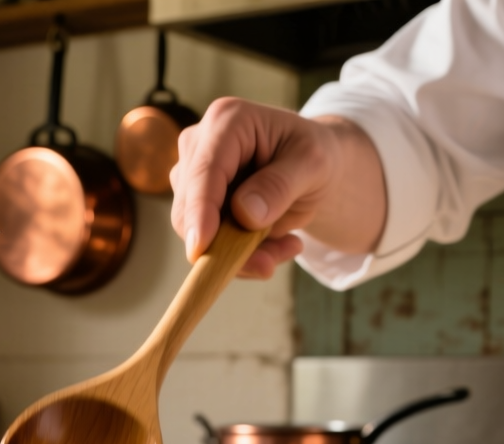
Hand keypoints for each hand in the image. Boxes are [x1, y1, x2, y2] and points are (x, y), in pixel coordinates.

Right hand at [170, 98, 384, 277]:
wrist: (310, 167)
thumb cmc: (313, 155)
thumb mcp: (313, 165)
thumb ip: (280, 186)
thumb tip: (244, 214)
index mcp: (227, 121)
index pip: (205, 170)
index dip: (200, 210)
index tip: (200, 248)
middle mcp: (199, 144)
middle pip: (190, 206)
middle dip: (226, 244)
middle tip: (273, 262)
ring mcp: (192, 174)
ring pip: (195, 230)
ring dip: (240, 252)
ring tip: (287, 246)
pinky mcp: (196, 202)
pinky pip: (208, 242)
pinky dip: (241, 254)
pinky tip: (276, 244)